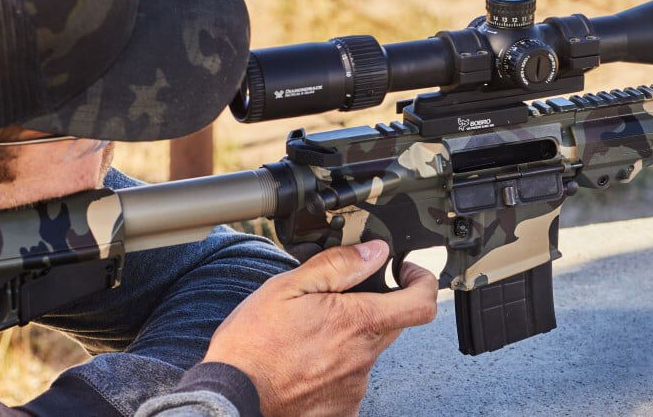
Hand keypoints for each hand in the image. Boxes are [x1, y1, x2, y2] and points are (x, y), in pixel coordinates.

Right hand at [202, 240, 437, 416]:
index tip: (407, 273)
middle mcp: (363, 356)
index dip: (422, 282)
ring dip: (348, 339)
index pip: (421, 303)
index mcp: (358, 322)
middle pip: (391, 323)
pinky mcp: (342, 407)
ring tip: (307, 337)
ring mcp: (354, 385)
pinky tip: (305, 363)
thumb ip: (338, 265)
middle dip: (373, 306)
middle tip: (336, 303)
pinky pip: (350, 379)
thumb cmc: (253, 343)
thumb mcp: (288, 287)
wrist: (230, 397)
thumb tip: (375, 252)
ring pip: (367, 351)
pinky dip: (334, 368)